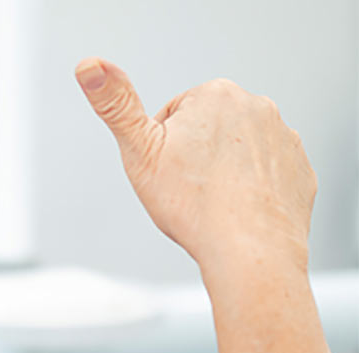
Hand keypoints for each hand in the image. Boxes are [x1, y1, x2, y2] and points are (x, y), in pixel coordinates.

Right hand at [74, 57, 315, 271]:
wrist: (248, 249)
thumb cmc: (193, 205)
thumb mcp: (139, 150)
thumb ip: (115, 104)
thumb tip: (90, 67)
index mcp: (215, 95)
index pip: (173, 115)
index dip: (161, 148)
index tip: (166, 171)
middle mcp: (256, 107)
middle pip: (207, 131)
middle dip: (193, 156)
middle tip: (186, 188)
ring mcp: (283, 138)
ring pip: (236, 152)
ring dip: (221, 172)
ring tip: (212, 201)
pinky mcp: (299, 168)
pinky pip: (265, 174)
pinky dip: (250, 189)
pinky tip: (236, 209)